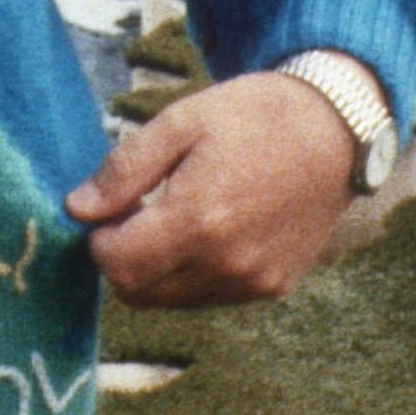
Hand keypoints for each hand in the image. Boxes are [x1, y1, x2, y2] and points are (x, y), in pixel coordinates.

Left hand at [63, 70, 363, 308]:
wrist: (337, 130)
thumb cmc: (255, 116)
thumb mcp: (181, 120)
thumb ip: (125, 169)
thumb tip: (78, 209)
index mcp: (198, 220)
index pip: (115, 264)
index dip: (100, 237)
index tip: (113, 206)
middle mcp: (226, 263)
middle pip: (138, 291)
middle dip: (124, 257)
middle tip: (138, 212)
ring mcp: (252, 281)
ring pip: (172, 298)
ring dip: (158, 269)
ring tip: (177, 217)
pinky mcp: (273, 286)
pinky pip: (210, 295)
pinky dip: (194, 273)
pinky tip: (212, 230)